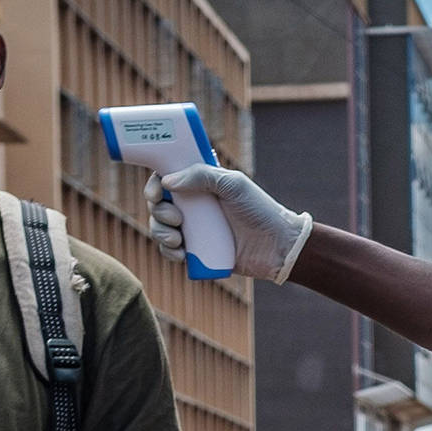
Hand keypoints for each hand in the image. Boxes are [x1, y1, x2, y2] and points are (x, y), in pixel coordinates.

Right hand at [147, 165, 311, 283]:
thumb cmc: (259, 210)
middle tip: (177, 220)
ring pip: (160, 227)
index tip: (156, 194)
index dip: (155, 184)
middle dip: (159, 212)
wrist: (276, 246)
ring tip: (178, 241)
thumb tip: (168, 181)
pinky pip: (170, 250)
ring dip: (160, 233)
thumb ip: (202, 176)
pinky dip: (169, 252)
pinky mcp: (196, 250)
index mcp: (200, 182)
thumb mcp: (233, 184)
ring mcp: (193, 227)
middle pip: (158, 203)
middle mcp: (193, 203)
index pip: (166, 177)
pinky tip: (181, 254)